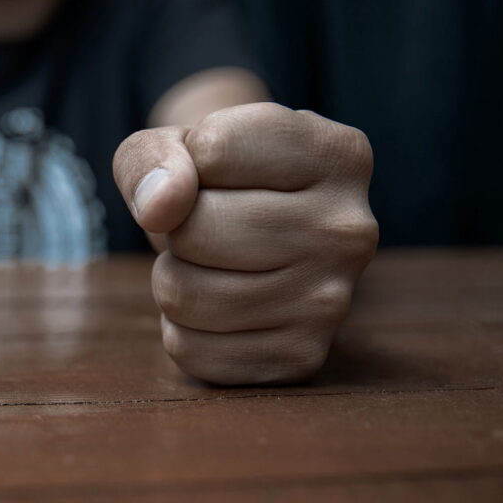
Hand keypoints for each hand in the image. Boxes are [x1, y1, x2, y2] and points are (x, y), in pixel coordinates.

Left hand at [113, 103, 377, 384]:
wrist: (264, 243)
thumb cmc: (219, 184)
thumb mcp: (180, 145)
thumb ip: (153, 157)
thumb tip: (159, 207)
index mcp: (337, 154)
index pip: (214, 150)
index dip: (187, 162)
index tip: (215, 169)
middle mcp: (349, 229)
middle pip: (195, 231)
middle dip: (176, 228)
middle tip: (208, 226)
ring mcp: (331, 302)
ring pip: (183, 294)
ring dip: (174, 277)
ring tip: (212, 264)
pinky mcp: (300, 357)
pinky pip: (187, 349)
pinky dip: (180, 328)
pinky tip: (217, 306)